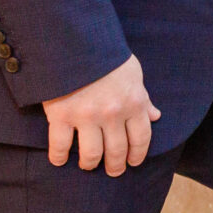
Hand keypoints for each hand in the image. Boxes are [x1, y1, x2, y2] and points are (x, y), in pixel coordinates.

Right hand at [43, 54, 160, 176]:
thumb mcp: (133, 73)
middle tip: (113, 171)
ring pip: (91, 154)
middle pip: (117, 151)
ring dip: (90, 164)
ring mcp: (87, 117)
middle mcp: (113, 114)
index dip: (138, 155)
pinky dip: (58, 156)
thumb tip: (155, 116)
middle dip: (116, 166)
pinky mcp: (61, 116)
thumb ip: (143, 98)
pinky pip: (60, 145)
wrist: (74, 41)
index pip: (141, 138)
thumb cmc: (106, 56)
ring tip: (88, 166)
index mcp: (134, 103)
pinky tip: (58, 160)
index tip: (133, 162)